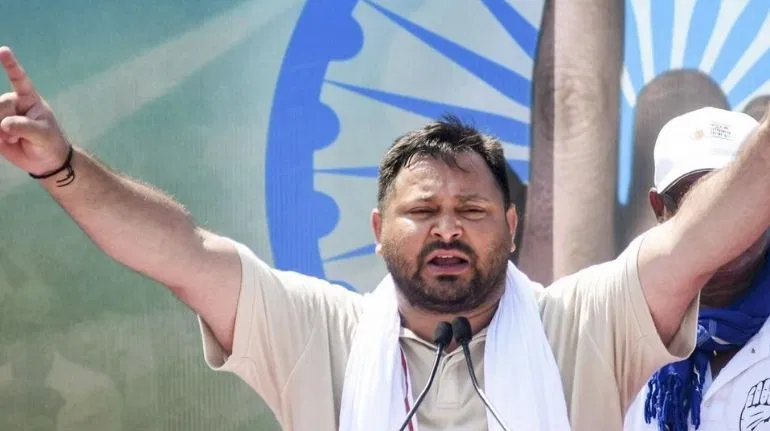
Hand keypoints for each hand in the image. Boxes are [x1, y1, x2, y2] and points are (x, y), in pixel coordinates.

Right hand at [0, 46, 69, 176]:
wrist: (45, 161)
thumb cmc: (50, 142)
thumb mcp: (43, 135)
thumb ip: (25, 127)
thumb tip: (4, 124)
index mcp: (29, 99)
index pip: (19, 80)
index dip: (11, 65)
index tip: (4, 51)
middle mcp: (13, 103)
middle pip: (0, 105)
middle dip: (7, 123)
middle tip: (20, 137)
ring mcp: (2, 115)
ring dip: (1, 133)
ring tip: (14, 140)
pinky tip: (5, 142)